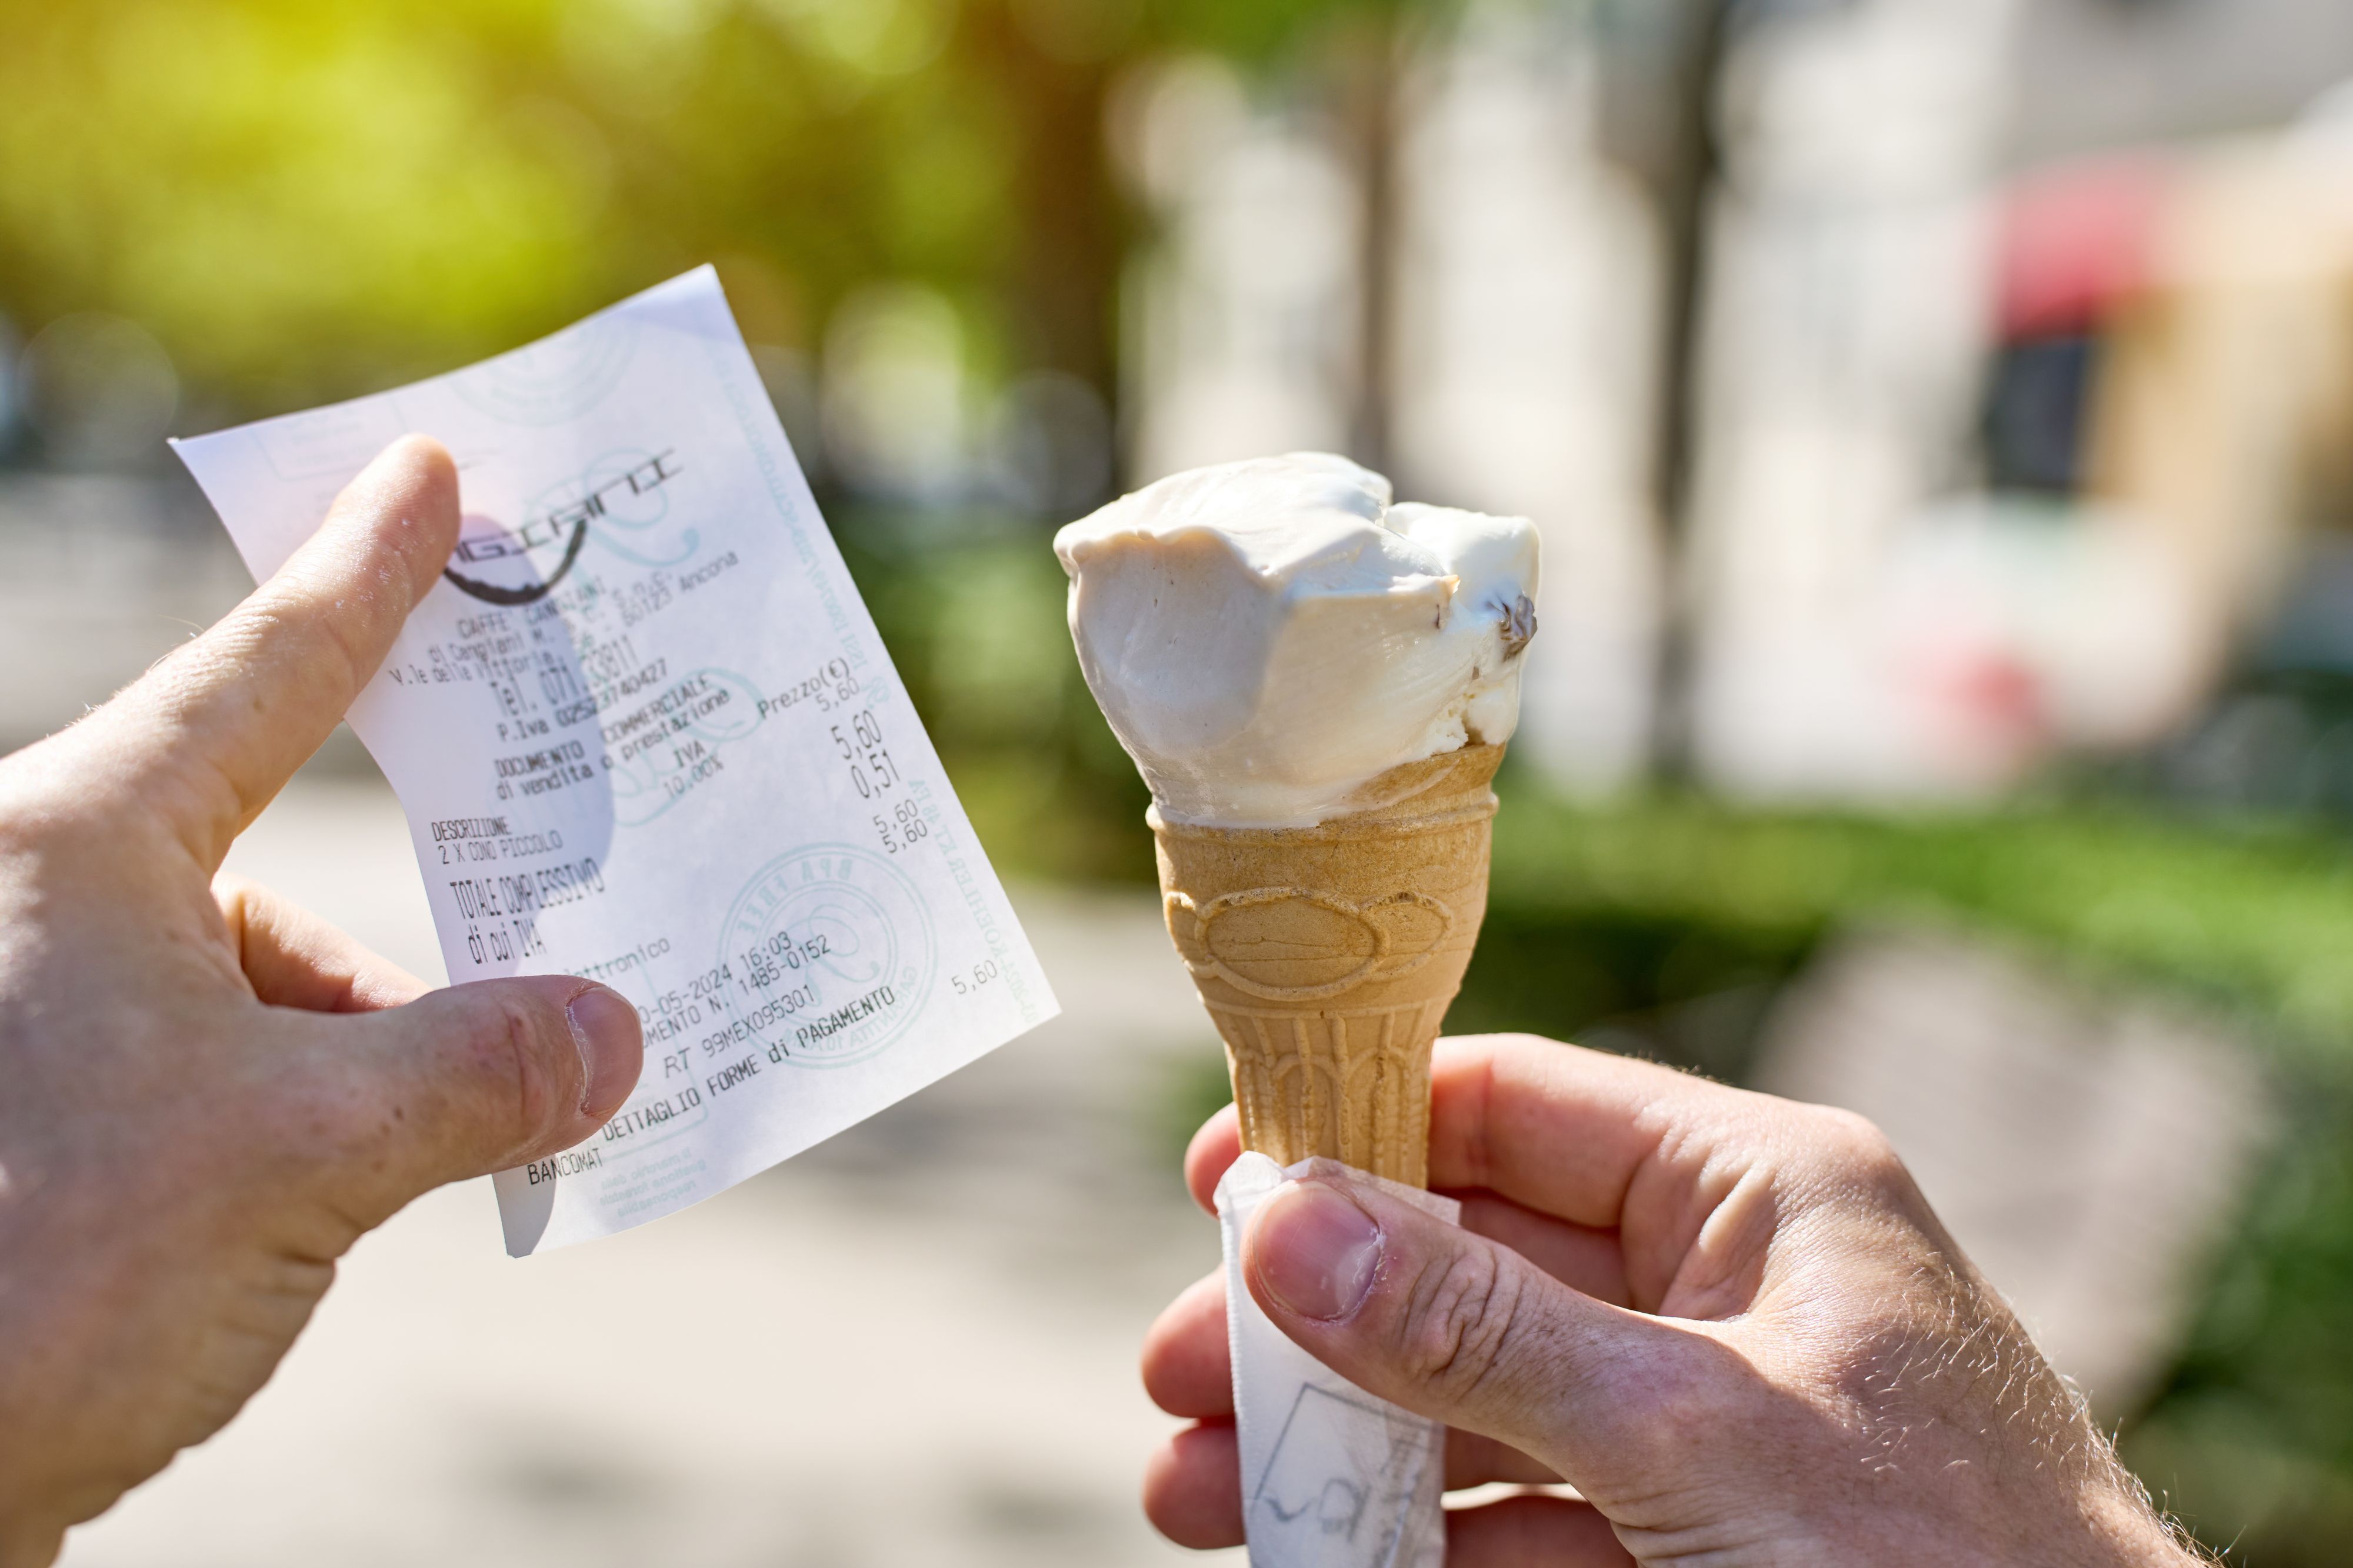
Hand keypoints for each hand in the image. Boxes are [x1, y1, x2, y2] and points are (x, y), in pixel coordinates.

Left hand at [0, 438, 643, 1566]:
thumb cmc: (32, 1269)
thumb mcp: (297, 1155)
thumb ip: (476, 1073)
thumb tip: (618, 1036)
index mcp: (78, 847)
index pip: (266, 672)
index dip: (367, 571)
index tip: (427, 471)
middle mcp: (36, 910)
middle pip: (266, 876)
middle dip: (382, 969)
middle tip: (506, 1020)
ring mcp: (25, 1025)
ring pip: (237, 999)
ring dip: (338, 1076)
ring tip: (379, 1179)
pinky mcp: (28, 1133)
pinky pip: (198, 1083)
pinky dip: (278, 1135)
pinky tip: (305, 1222)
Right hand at [1142, 1034, 2201, 1565]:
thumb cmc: (1944, 1562)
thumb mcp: (1690, 1430)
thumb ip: (1481, 1333)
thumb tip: (1285, 1226)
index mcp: (1758, 1191)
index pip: (1519, 1106)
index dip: (1360, 1132)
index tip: (1222, 1181)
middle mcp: (1723, 1285)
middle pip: (1470, 1265)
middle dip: (1317, 1323)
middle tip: (1179, 1372)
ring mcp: (1706, 1416)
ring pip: (1479, 1401)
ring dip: (1341, 1442)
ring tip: (1198, 1490)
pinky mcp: (1694, 1533)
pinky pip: (1527, 1514)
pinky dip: (1422, 1540)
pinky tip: (1320, 1558)